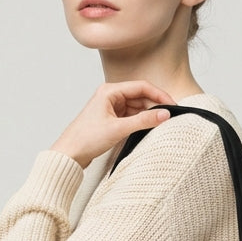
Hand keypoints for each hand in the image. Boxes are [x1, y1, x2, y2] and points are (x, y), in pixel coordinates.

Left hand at [51, 80, 175, 167]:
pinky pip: (131, 116)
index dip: (159, 95)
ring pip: (136, 107)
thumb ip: (143, 120)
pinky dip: (140, 121)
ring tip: (159, 124)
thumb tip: (164, 114)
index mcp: (110, 91)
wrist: (70, 154)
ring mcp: (111, 108)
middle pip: (140, 96)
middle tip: (169, 117)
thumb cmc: (86, 139)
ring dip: (148, 115)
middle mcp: (110, 96)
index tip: (172, 105)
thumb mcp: (119, 129)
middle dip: (155, 106)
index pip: (141, 87)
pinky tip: (147, 128)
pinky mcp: (111, 119)